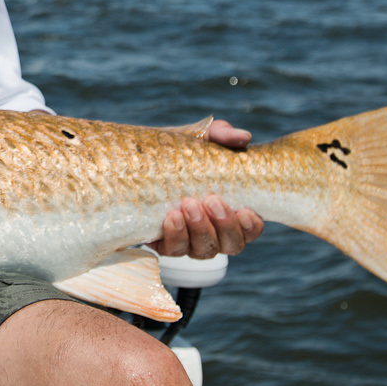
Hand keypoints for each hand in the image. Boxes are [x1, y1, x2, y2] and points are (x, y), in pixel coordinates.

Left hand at [148, 119, 262, 258]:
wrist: (135, 160)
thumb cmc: (177, 152)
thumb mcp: (199, 139)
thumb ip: (222, 135)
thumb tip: (243, 137)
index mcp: (229, 210)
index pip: (250, 229)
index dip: (251, 226)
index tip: (245, 210)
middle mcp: (214, 231)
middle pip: (231, 244)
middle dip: (224, 225)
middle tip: (212, 201)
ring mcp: (190, 240)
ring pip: (204, 250)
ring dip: (200, 230)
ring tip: (189, 205)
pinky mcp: (163, 243)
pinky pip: (173, 250)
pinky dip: (175, 236)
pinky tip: (171, 217)